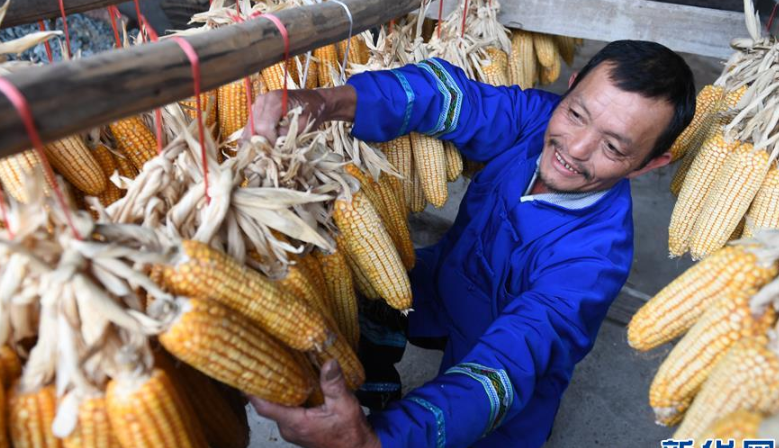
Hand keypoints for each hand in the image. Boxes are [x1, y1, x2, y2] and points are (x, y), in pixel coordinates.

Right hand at [242, 85, 357, 144]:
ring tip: (265, 154)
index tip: (276, 154)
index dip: (268, 143)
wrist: (312, 100)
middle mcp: (262, 100)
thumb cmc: (312, 111)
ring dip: (255, 143)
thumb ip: (288, 135)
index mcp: (275, 100)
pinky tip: (261, 148)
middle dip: (260, 145)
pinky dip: (254, 139)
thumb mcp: (304, 125)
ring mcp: (257, 105)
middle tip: (270, 158)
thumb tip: (274, 148)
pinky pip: (250, 128)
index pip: (263, 126)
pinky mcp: (255, 111)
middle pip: (253, 129)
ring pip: (248, 130)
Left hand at [250, 360, 380, 447]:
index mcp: (296, 423)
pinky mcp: (297, 428)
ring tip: (272, 365)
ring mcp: (291, 429)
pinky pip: (284, 410)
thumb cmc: (350, 431)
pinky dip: (284, 396)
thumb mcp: (345, 405)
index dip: (252, 392)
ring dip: (274, 389)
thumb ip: (334, 384)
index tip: (243, 374)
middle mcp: (288, 428)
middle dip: (263, 384)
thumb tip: (329, 362)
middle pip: (267, 405)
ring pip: (276, 407)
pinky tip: (289, 380)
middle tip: (259, 360)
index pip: (264, 407)